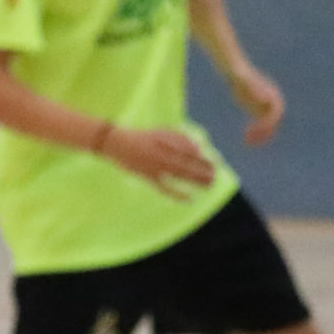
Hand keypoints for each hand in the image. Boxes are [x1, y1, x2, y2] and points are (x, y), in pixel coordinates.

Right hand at [98, 125, 216, 200]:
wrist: (117, 142)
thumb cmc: (142, 137)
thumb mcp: (161, 132)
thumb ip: (180, 138)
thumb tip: (199, 148)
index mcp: (167, 142)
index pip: (192, 152)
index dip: (205, 158)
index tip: (217, 162)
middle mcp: (163, 154)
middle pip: (189, 164)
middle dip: (204, 171)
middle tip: (214, 177)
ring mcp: (155, 167)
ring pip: (180, 175)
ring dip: (196, 181)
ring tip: (209, 186)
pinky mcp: (148, 177)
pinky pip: (165, 189)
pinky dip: (177, 195)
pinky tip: (190, 200)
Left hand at [229, 62, 285, 144]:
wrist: (235, 72)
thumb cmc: (239, 74)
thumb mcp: (245, 81)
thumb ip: (254, 88)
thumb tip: (264, 99)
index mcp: (272, 96)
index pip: (274, 114)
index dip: (266, 124)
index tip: (254, 130)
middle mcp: (272, 104)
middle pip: (273, 123)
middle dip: (263, 133)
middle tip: (250, 140)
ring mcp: (265, 108)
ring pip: (268, 128)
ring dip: (260, 137)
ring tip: (247, 142)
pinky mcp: (257, 112)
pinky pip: (260, 127)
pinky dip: (255, 134)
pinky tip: (245, 139)